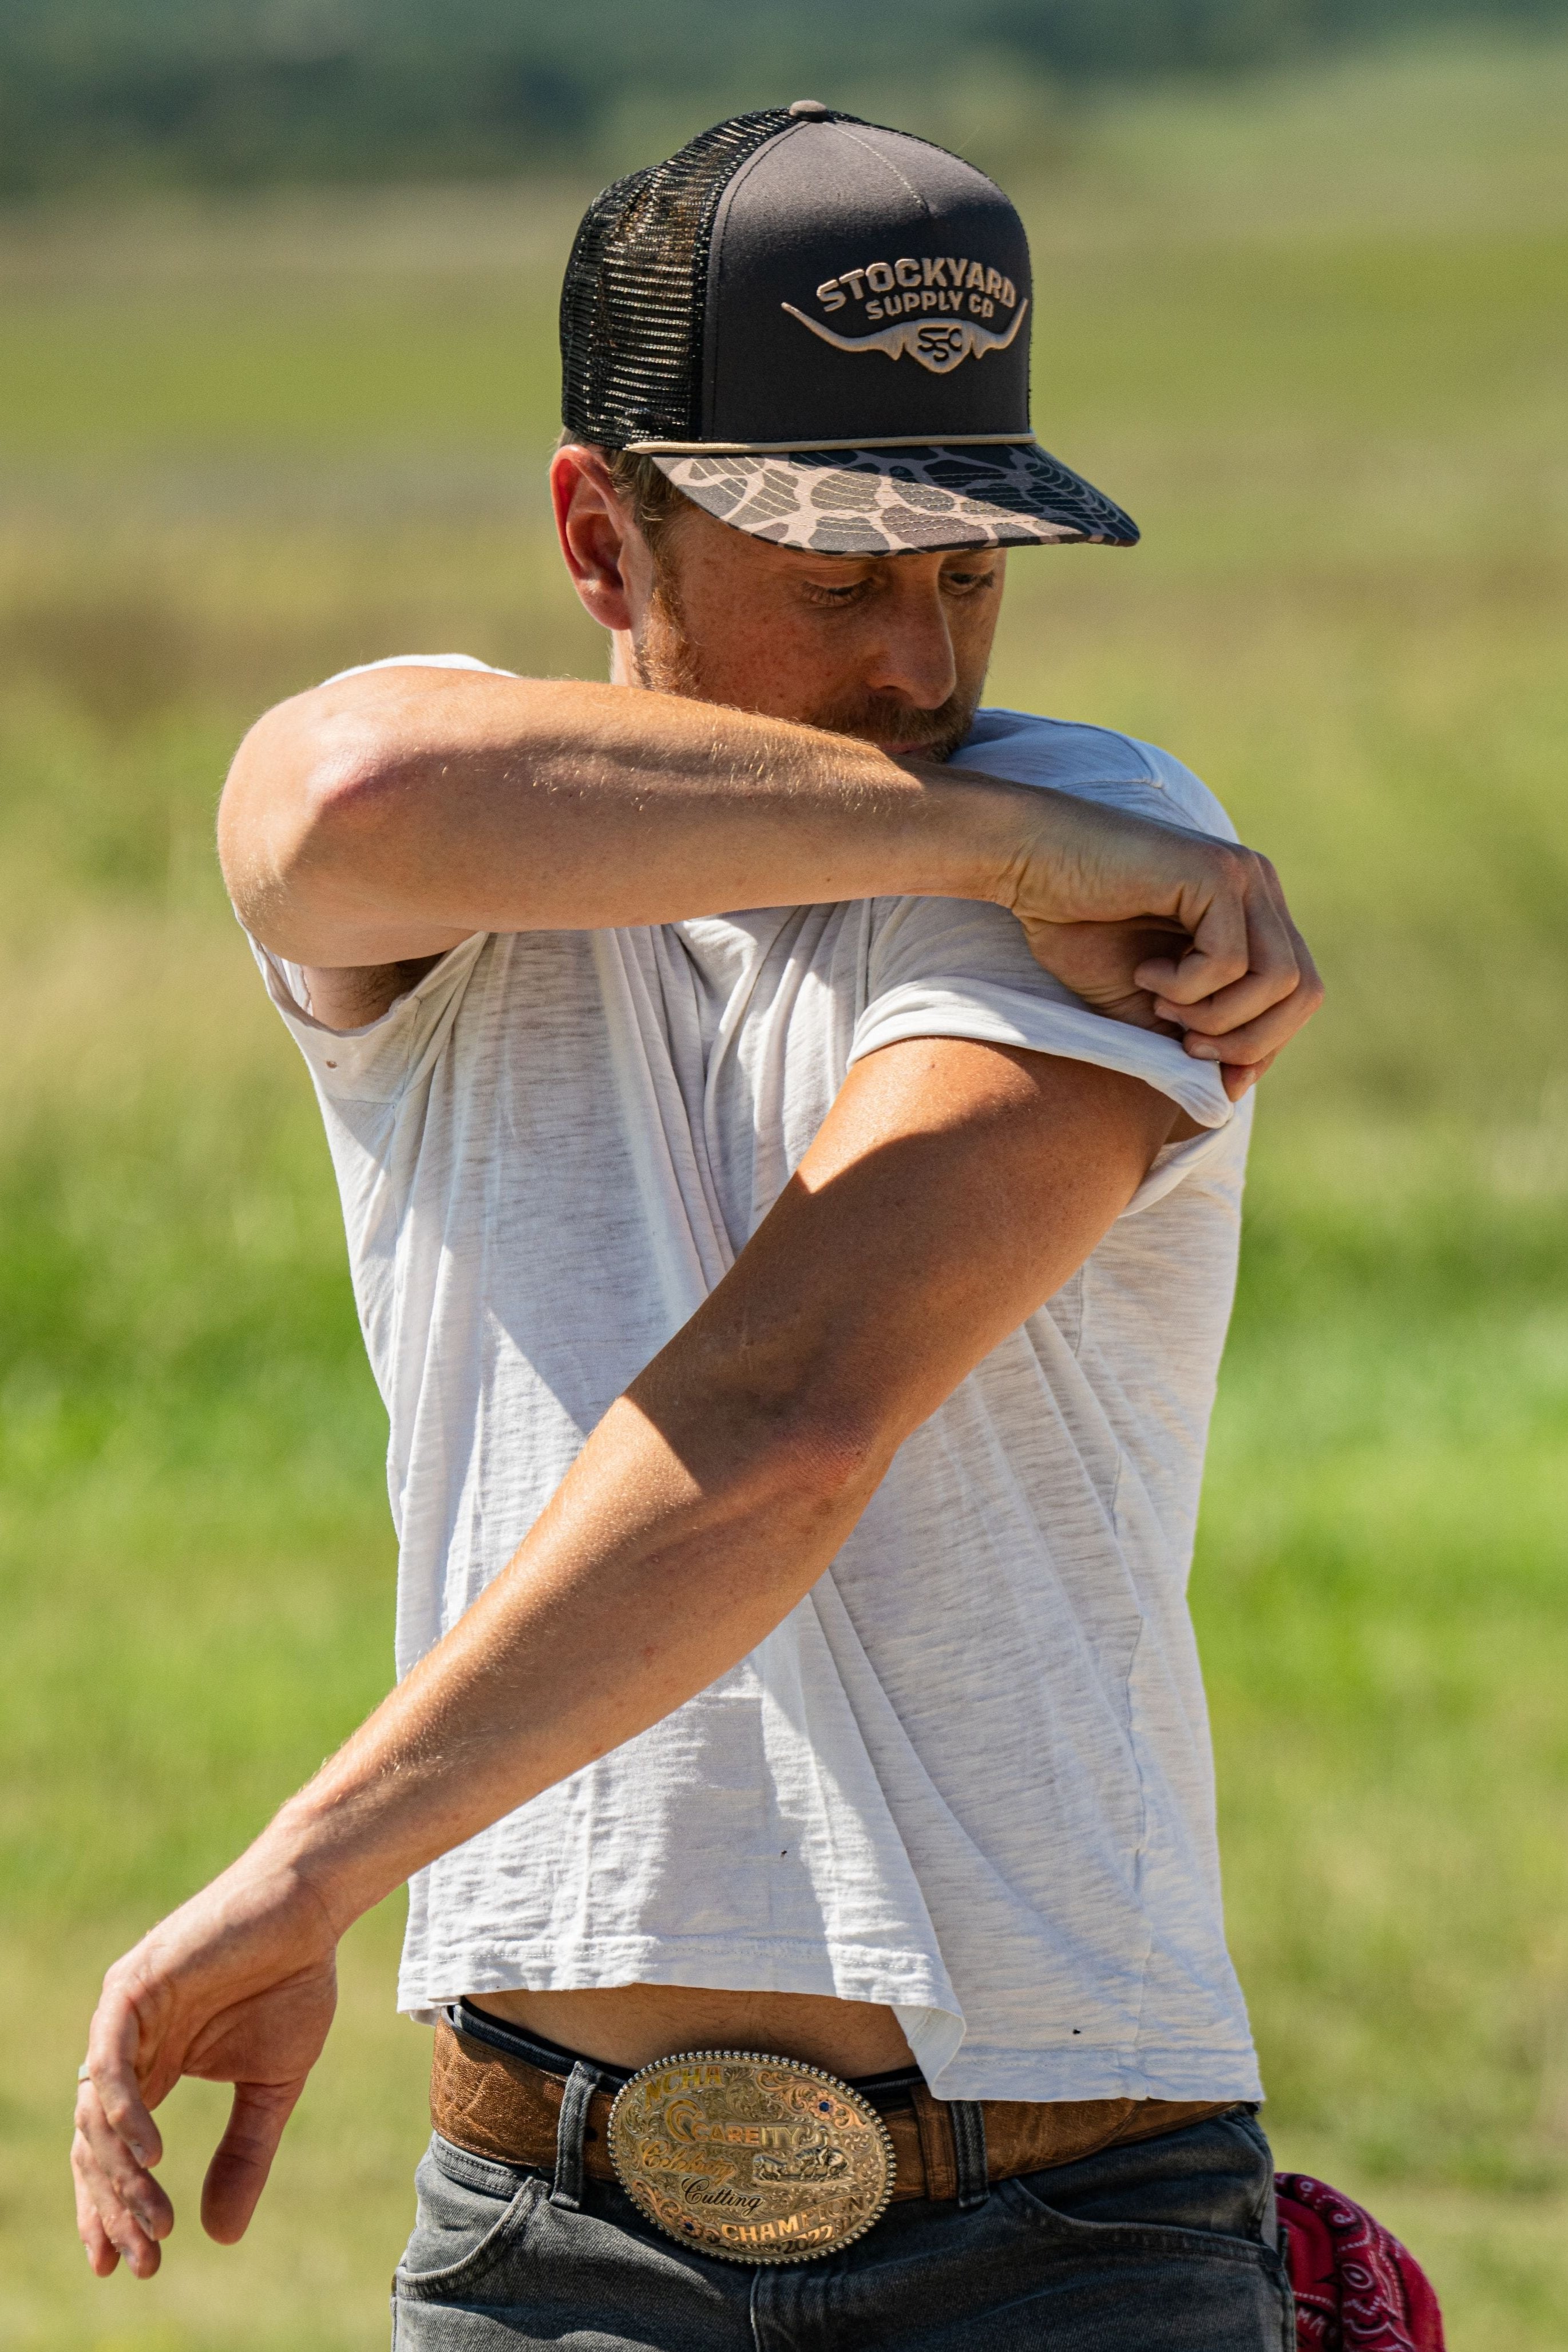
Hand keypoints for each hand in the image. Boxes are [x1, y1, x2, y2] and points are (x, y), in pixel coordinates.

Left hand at [73, 1853, 338, 2277]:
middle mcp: (127, 2046)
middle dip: (115, 2206)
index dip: (114, 2209)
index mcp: (152, 2066)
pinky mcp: (132, 1986)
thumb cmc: (293, 1981)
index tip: (129, 2264)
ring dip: (121, 2174)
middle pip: (97, 2144)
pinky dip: (121, 2111)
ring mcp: (124, 2016)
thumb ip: (243, 2153)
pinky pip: (109, 2061)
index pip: (112, 2152)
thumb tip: (220, 2237)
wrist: (310, 1910)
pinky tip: (150, 2155)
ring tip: (153, 2221)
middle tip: (142, 2257)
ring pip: (97, 2112)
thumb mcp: (272, 2086)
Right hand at [1002, 792, 1322, 1093]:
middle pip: (1303, 992)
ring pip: (1278, 981)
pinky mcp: (1215, 873)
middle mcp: (1260, 888)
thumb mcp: (1145, 1002)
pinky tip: (1146, 973)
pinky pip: (1229, 961)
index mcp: (1253, 913)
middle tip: (1186, 1047)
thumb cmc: (1077, 927)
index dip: (1261, 1044)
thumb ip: (1194, 1035)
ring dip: (1217, 1016)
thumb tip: (1233, 1092)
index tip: (1206, 1070)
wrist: (1029, 865)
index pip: (1297, 994)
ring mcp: (1243, 876)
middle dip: (1250, 1041)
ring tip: (1161, 1006)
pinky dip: (1186, 986)